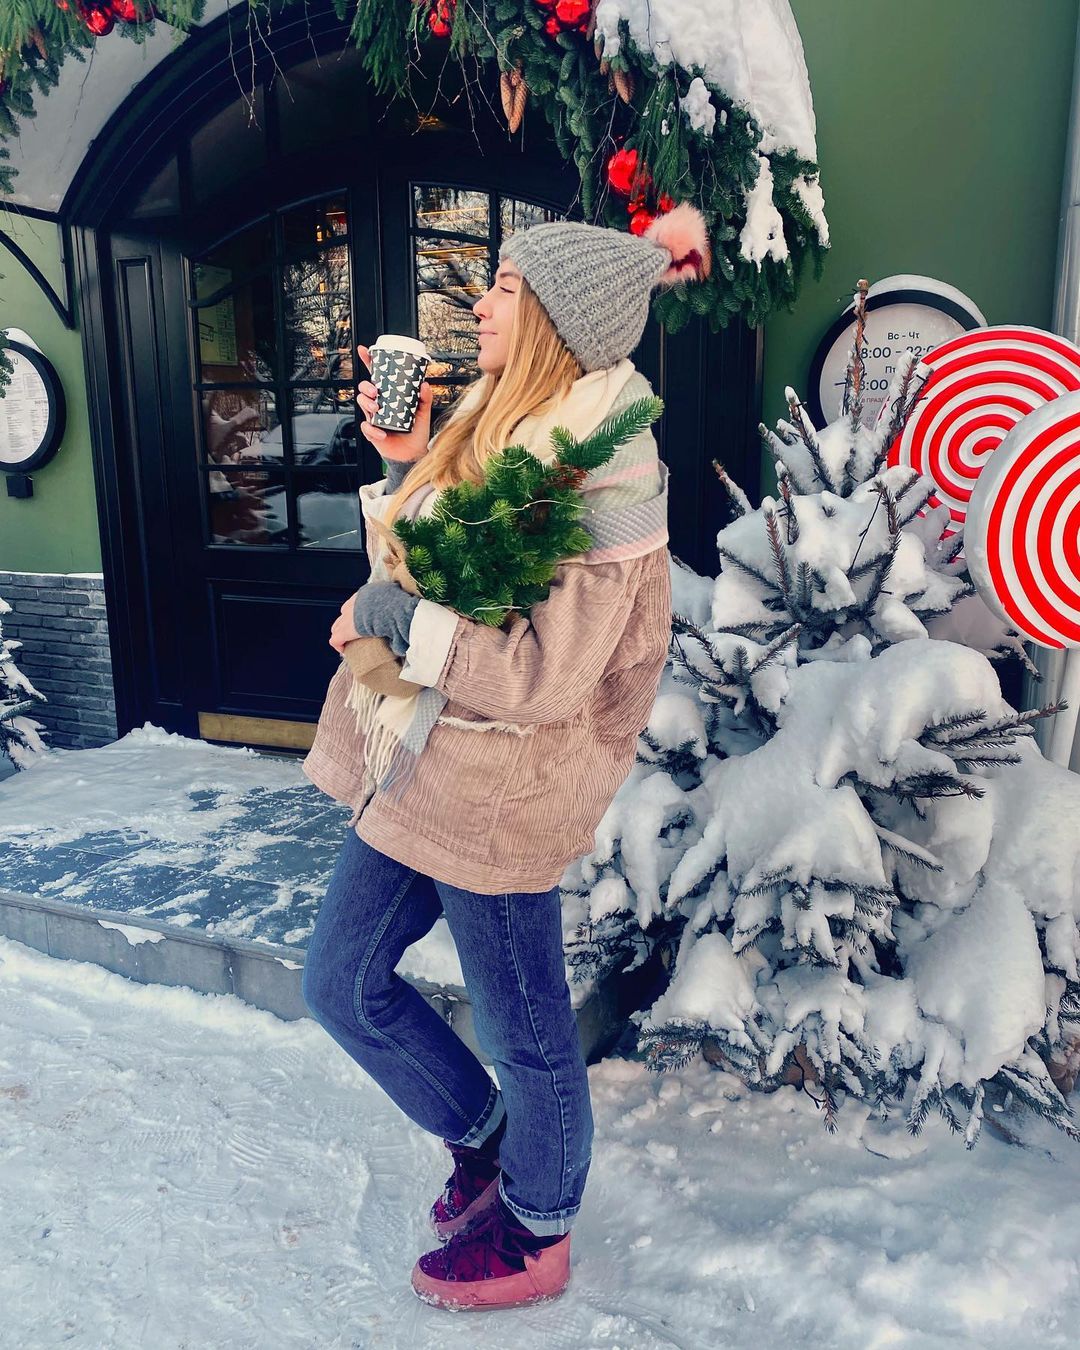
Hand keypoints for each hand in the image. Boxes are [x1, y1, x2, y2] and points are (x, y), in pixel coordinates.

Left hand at [330, 584, 420, 657]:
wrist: (391, 610)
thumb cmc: (398, 603)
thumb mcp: (397, 594)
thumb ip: (396, 599)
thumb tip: (407, 606)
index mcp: (365, 593)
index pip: (355, 603)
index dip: (356, 613)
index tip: (363, 621)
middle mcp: (353, 603)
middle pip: (343, 614)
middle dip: (346, 623)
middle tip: (353, 634)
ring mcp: (347, 617)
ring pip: (337, 626)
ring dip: (341, 634)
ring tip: (349, 643)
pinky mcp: (345, 630)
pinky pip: (336, 639)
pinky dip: (339, 645)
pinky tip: (344, 650)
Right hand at [356, 343, 433, 464]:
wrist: (414, 454)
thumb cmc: (416, 432)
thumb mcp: (424, 413)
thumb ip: (425, 398)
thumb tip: (424, 384)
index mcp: (390, 396)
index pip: (376, 376)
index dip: (369, 362)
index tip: (364, 351)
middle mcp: (380, 404)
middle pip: (364, 388)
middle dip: (366, 387)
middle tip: (376, 391)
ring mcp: (375, 418)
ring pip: (362, 404)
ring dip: (367, 404)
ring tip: (377, 409)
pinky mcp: (372, 432)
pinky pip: (366, 427)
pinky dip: (372, 429)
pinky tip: (381, 432)